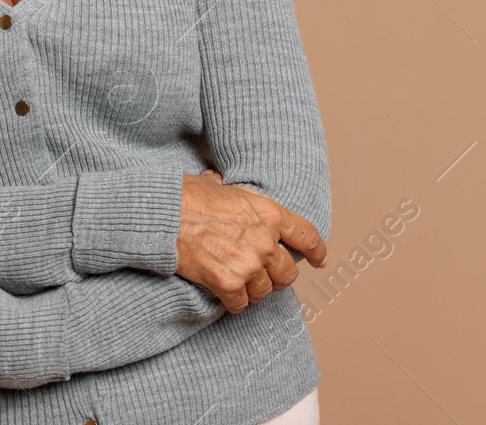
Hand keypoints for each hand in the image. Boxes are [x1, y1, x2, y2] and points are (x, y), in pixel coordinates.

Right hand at [177, 169, 327, 312]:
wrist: (164, 215)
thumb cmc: (188, 197)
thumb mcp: (222, 186)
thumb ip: (234, 195)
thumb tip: (219, 182)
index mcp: (271, 213)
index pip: (307, 237)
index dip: (317, 252)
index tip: (320, 261)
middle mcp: (266, 240)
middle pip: (288, 273)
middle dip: (278, 278)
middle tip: (264, 277)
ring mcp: (249, 264)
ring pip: (265, 292)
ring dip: (253, 291)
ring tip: (238, 283)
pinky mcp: (229, 283)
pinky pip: (240, 304)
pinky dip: (232, 303)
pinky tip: (223, 295)